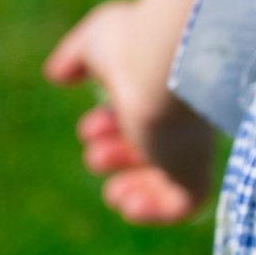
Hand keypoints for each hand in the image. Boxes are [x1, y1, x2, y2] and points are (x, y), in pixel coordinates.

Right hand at [43, 0, 219, 225]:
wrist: (164, 61)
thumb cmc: (132, 44)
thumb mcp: (95, 43)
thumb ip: (77, 57)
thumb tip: (58, 73)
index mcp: (166, 87)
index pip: (146, 114)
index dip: (111, 127)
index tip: (90, 128)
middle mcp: (184, 117)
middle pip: (155, 147)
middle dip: (117, 154)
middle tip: (96, 153)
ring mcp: (192, 145)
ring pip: (172, 178)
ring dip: (134, 189)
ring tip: (115, 194)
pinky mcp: (197, 170)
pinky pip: (187, 205)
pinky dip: (155, 212)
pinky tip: (128, 204)